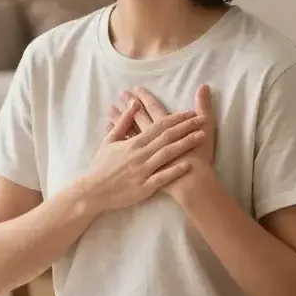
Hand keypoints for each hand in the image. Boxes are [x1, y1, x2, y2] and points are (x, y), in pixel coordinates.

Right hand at [81, 97, 206, 212]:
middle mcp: (140, 155)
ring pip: (167, 154)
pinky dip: (175, 171)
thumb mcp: (109, 141)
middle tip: (203, 119)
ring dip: (186, 144)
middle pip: (167, 137)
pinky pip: (162, 178)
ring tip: (202, 136)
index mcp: (133, 143)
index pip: (158, 126)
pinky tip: (189, 165)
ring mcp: (142, 171)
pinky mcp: (144, 187)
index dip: (176, 118)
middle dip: (187, 127)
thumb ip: (123, 122)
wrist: (93, 191)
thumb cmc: (102, 166)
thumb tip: (134, 103)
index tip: (191, 112)